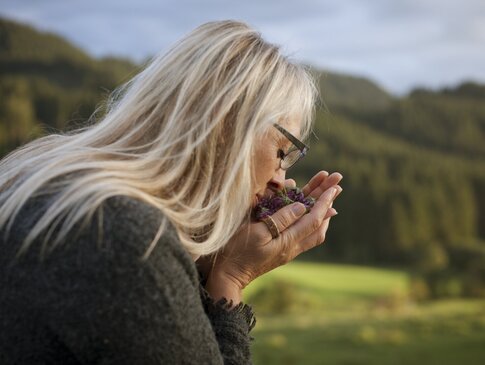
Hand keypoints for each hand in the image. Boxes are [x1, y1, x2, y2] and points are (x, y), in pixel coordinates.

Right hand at [204, 171, 342, 303]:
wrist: (228, 275)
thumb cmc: (238, 251)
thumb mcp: (258, 232)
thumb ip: (281, 219)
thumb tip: (302, 206)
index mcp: (288, 241)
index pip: (313, 219)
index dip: (324, 201)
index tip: (333, 186)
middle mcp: (293, 247)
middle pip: (318, 223)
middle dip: (327, 202)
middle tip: (336, 184)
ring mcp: (288, 250)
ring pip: (313, 230)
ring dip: (322, 211)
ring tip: (327, 195)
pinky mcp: (281, 250)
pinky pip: (304, 234)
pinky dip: (311, 220)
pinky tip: (309, 212)